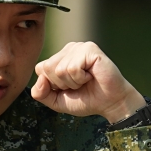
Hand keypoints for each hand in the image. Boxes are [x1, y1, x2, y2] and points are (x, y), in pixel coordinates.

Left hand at [31, 42, 145, 121]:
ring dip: (73, 82)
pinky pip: (72, 68)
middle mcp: (69, 49)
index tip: (70, 88)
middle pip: (47, 68)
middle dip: (62, 84)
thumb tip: (40, 79)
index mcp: (60, 57)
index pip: (40, 69)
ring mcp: (79, 47)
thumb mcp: (57, 100)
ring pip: (59, 69)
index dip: (53, 85)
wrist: (111, 103)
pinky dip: (81, 78)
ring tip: (87, 80)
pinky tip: (91, 76)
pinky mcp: (90, 49)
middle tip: (79, 84)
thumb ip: (40, 93)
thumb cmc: (87, 100)